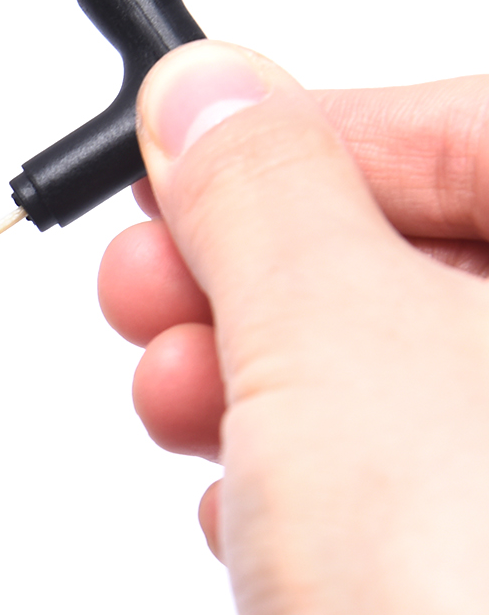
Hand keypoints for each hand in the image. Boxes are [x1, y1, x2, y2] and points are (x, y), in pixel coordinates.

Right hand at [99, 47, 488, 614]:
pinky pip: (396, 492)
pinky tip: (244, 511)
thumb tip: (211, 104)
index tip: (181, 161)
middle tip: (156, 288)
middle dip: (264, 272)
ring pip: (399, 384)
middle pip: (429, 257)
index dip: (302, 135)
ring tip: (178, 405)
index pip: (469, 132)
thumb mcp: (328, 338)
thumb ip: (260, 194)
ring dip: (264, 382)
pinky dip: (305, 486)